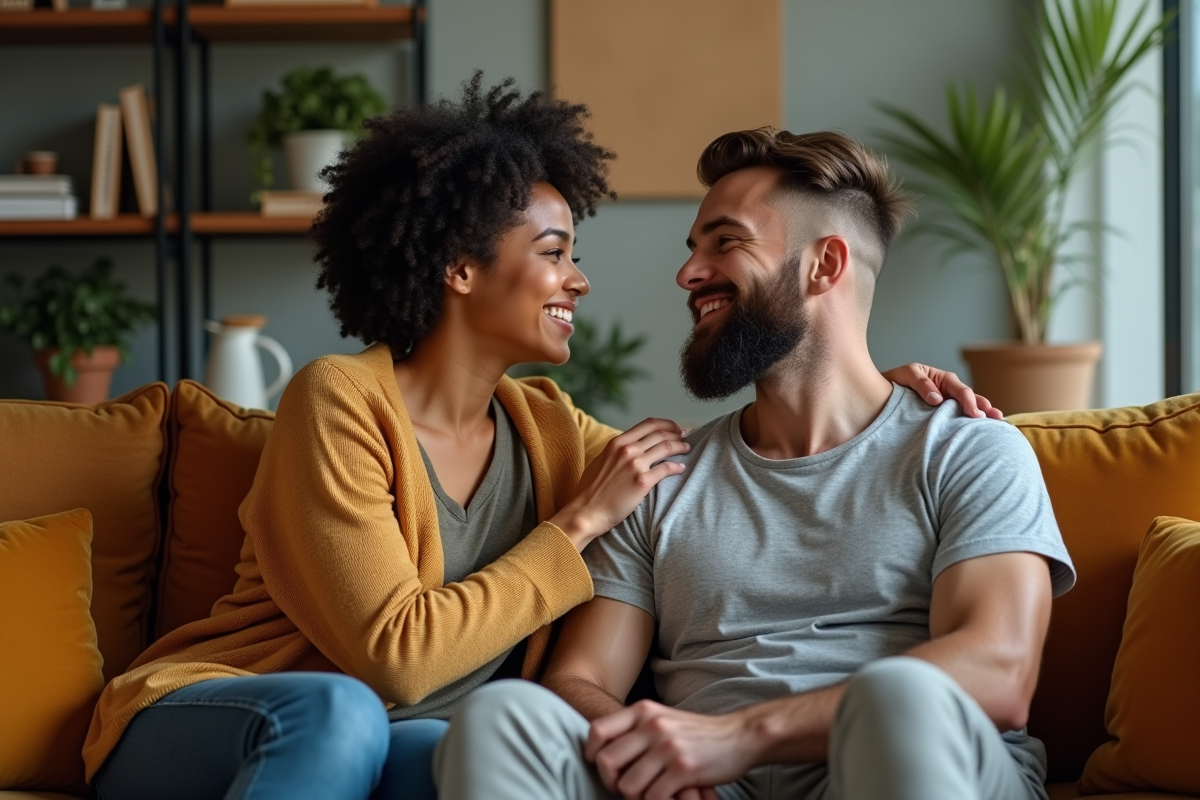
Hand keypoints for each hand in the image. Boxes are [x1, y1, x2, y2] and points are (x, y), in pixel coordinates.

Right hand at [550, 418, 688, 549]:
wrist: (585, 512)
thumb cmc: (590, 491)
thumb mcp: (601, 461)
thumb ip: (616, 452)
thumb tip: (631, 448)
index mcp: (616, 442)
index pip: (648, 424)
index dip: (666, 424)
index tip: (675, 428)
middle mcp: (627, 449)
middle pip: (660, 433)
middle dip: (677, 433)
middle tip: (685, 437)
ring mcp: (635, 465)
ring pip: (666, 448)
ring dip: (681, 447)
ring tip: (687, 449)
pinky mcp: (642, 482)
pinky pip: (667, 469)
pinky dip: (677, 467)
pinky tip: (682, 468)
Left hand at [585, 700, 756, 799]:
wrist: (739, 735)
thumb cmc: (697, 732)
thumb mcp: (663, 718)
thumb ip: (636, 728)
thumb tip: (602, 751)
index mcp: (643, 711)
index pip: (598, 731)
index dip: (591, 753)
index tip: (600, 766)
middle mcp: (652, 726)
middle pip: (607, 762)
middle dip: (611, 782)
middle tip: (624, 788)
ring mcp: (667, 747)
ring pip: (627, 785)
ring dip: (635, 796)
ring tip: (649, 793)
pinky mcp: (683, 769)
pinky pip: (653, 797)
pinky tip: (667, 797)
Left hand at [882, 363, 1001, 418]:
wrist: (882, 393)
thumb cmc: (896, 380)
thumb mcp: (907, 374)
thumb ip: (921, 384)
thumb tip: (937, 399)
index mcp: (943, 380)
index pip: (961, 390)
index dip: (969, 402)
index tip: (974, 414)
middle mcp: (949, 392)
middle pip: (971, 400)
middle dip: (984, 409)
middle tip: (996, 418)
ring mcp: (947, 405)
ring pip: (968, 411)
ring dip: (982, 417)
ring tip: (998, 426)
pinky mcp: (942, 418)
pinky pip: (957, 421)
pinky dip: (968, 427)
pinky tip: (979, 436)